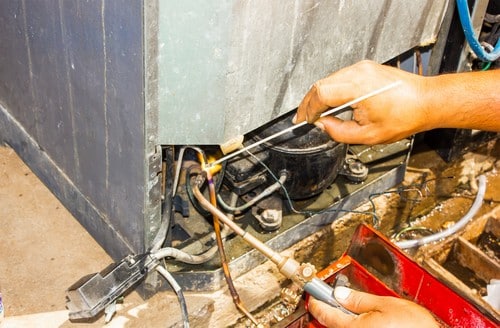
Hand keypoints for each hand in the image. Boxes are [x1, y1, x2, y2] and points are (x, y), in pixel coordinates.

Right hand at [293, 60, 429, 144]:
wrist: (426, 101)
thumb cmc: (406, 116)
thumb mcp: (368, 135)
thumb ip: (339, 132)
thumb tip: (322, 126)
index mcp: (358, 87)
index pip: (321, 94)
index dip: (309, 109)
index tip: (304, 121)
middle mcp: (358, 72)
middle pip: (321, 84)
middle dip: (309, 102)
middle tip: (303, 117)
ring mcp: (362, 68)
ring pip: (328, 79)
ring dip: (318, 96)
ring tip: (314, 112)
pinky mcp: (365, 68)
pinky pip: (339, 78)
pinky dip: (330, 90)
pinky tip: (329, 102)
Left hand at [308, 286, 439, 327]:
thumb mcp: (387, 305)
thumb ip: (360, 299)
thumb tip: (341, 293)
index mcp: (353, 327)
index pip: (324, 312)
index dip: (317, 298)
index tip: (314, 292)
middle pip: (332, 323)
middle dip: (332, 309)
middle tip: (336, 298)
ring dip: (345, 319)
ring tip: (359, 310)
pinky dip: (356, 326)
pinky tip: (368, 322)